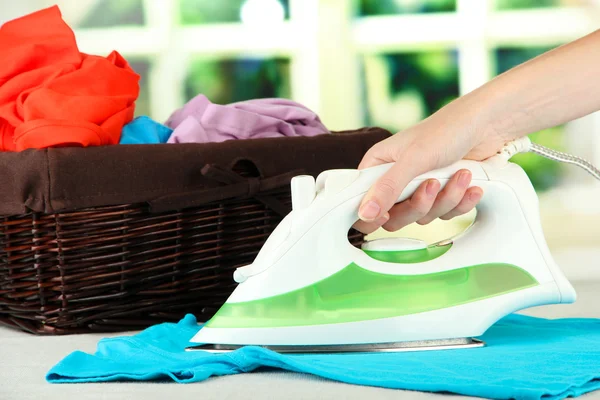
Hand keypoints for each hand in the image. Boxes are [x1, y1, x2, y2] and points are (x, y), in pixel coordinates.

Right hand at [354, 103, 511, 233]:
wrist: (488, 124)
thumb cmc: (448, 129)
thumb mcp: (413, 159)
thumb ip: (387, 188)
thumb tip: (364, 212)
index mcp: (379, 166)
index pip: (361, 201)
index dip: (371, 213)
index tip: (386, 214)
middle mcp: (396, 179)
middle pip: (394, 217)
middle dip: (418, 205)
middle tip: (431, 186)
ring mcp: (419, 189)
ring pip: (422, 216)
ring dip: (445, 199)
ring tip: (460, 175)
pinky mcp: (441, 195)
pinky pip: (444, 214)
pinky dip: (460, 201)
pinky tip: (470, 185)